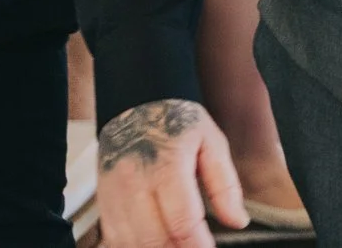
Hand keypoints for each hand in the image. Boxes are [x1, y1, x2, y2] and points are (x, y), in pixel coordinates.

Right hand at [97, 99, 245, 247]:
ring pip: (133, 244)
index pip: (182, 221)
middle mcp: (135, 182)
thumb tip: (237, 219)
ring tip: (178, 246)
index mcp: (166, 165)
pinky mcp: (104, 203)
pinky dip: (137, 247)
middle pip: (154, 239)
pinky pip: (116, 239)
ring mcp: (114, 195)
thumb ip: (226, 185)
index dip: (199, 246)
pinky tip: (155, 243)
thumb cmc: (176, 125)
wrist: (134, 107)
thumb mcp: (212, 142)